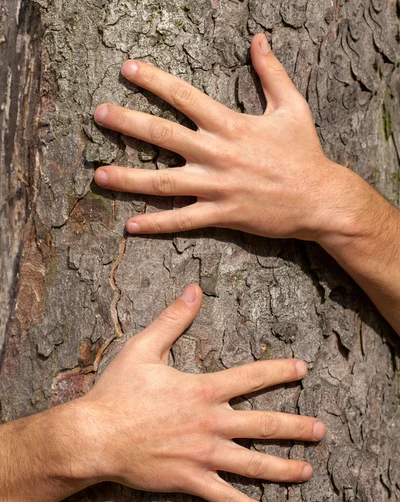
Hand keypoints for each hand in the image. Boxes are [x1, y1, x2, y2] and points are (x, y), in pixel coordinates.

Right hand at [83, 284, 325, 501]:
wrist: (95, 436)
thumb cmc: (118, 391)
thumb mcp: (144, 347)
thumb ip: (173, 318)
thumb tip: (194, 289)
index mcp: (203, 390)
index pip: (253, 377)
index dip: (281, 371)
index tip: (303, 370)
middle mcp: (211, 423)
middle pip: (265, 425)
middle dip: (297, 427)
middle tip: (321, 430)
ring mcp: (203, 455)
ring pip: (254, 464)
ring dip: (284, 468)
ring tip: (308, 471)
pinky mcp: (190, 480)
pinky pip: (226, 497)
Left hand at [93, 33, 349, 241]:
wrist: (320, 199)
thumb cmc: (305, 154)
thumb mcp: (292, 106)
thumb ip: (271, 72)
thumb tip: (258, 40)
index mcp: (230, 124)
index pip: (183, 96)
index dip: (153, 80)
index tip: (127, 69)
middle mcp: (217, 154)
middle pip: (162, 135)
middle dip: (127, 123)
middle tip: (97, 114)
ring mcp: (217, 186)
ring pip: (163, 182)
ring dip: (128, 178)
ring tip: (98, 175)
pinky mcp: (222, 214)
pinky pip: (183, 220)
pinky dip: (156, 225)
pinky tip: (130, 226)